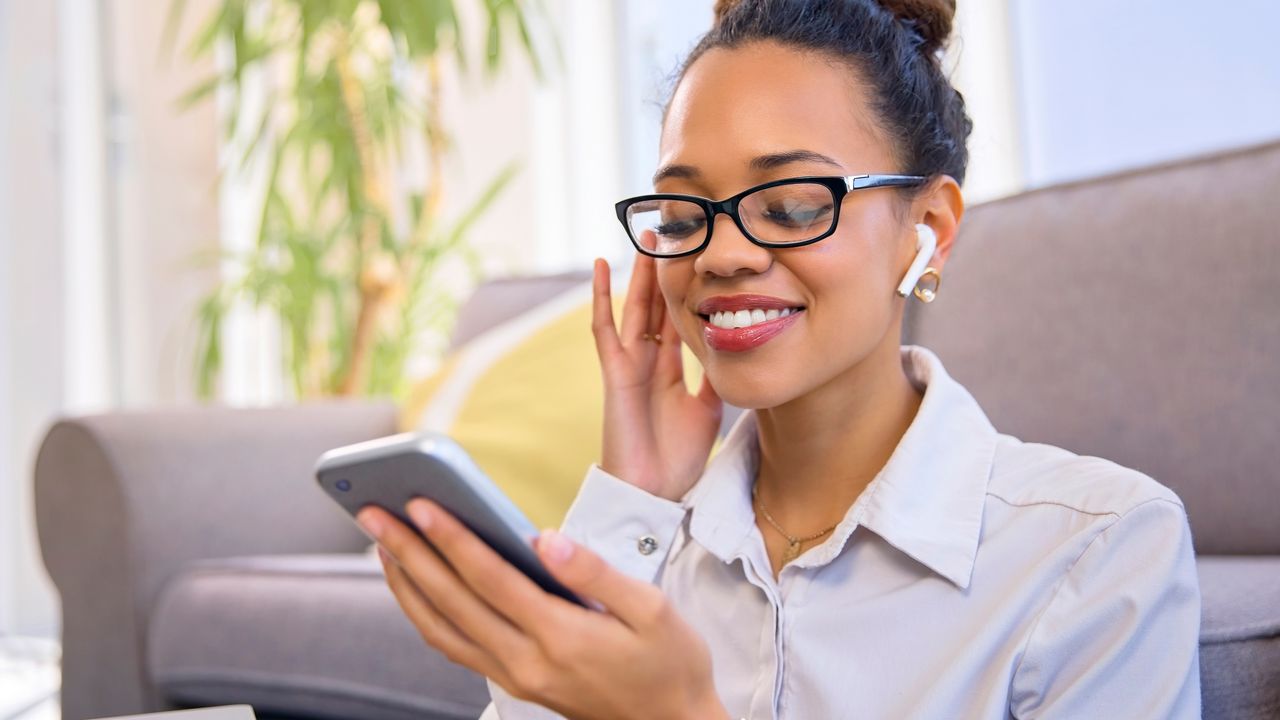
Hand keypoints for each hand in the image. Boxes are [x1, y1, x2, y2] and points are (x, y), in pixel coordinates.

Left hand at [360, 500, 728, 719]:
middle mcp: (528, 662)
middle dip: (408, 552)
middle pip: (451, 601)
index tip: (421, 504)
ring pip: (441, 629)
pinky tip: (416, 584)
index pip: (491, 579)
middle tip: (374, 513)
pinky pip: (454, 646)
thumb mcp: (652, 610)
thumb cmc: (669, 663)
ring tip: (383, 543)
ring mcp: (516, 678)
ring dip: (406, 584)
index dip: (452, 538)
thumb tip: (545, 539)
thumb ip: (596, 572)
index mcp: (562, 637)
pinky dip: (425, 612)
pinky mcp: (514, 683)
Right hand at [592, 256, 722, 499]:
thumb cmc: (678, 458)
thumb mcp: (709, 409)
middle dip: (663, 271)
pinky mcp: (616, 372)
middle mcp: (649, 360)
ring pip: (635, 307)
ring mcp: (630, 363)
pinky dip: (602, 296)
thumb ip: (715, 378)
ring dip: (638, 273)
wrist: (654, 492)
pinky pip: (606, 328)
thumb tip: (736, 349)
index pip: (679, 317)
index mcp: (672, 368)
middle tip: (674, 231)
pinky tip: (602, 265)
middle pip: (657, 305)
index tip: (700, 257)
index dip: (687, 288)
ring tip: (646, 236)